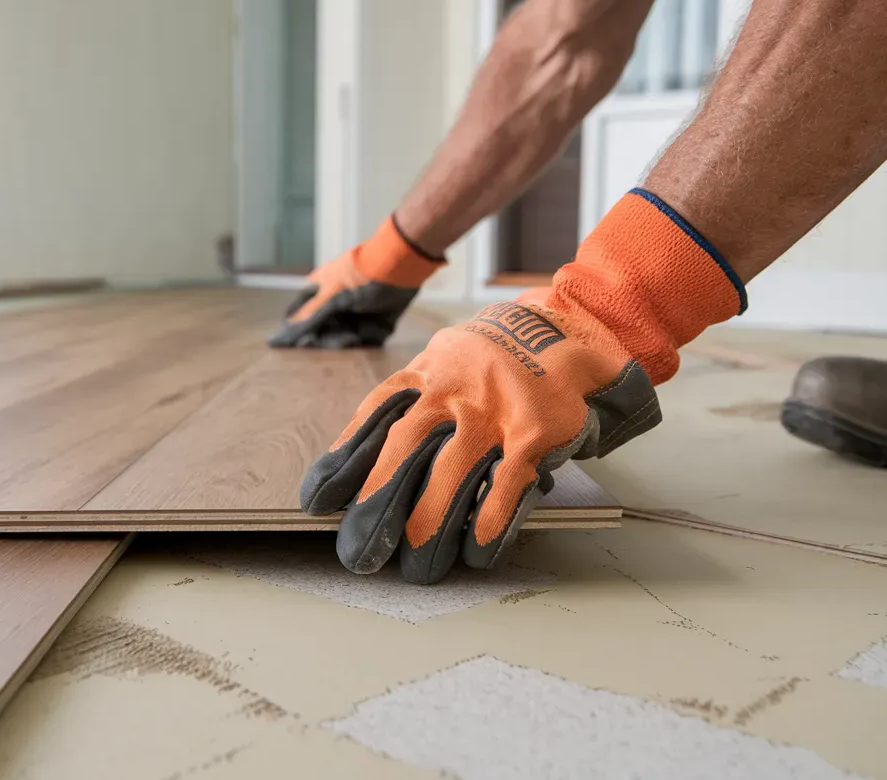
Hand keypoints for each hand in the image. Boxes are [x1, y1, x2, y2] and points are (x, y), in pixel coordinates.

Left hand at [299, 189, 746, 582]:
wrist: (568, 327)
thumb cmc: (497, 353)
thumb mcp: (445, 356)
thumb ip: (411, 393)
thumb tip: (365, 449)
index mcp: (426, 373)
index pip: (375, 415)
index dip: (345, 457)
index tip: (318, 498)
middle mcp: (453, 391)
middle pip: (405, 449)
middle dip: (380, 500)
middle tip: (361, 545)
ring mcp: (493, 411)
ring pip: (452, 471)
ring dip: (431, 519)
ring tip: (416, 559)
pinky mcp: (532, 431)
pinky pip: (507, 481)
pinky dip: (492, 517)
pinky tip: (477, 548)